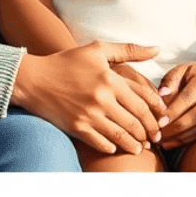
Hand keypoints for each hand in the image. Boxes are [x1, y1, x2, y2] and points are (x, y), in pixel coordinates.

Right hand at [10, 41, 166, 154]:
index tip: (162, 119)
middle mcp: (102, 98)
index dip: (156, 114)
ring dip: (135, 144)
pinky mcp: (77, 128)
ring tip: (141, 147)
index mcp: (110, 79)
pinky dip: (112, 147)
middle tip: (156, 138)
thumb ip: (129, 50)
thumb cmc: (67, 62)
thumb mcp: (97, 49)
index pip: (142, 102)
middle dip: (149, 132)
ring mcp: (89, 115)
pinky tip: (117, 147)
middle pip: (135, 122)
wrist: (33, 79)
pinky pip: (102, 143)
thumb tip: (157, 49)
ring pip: (121, 135)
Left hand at [157, 53, 195, 147]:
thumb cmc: (195, 73)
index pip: (186, 99)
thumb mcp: (181, 69)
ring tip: (162, 142)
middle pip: (195, 116)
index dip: (172, 112)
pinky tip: (173, 142)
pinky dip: (188, 139)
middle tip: (158, 135)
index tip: (158, 123)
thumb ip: (170, 80)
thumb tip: (161, 94)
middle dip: (175, 128)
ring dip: (180, 138)